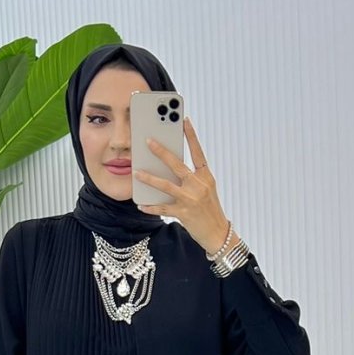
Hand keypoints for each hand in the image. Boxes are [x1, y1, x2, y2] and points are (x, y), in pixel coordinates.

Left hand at [133, 116, 231, 253]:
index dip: (191, 136)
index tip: (184, 120)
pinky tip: (141, 204)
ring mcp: (191, 199)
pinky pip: (162, 208)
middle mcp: (199, 185)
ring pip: (165, 185)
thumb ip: (191, 178)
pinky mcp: (183, 214)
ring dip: (149, 178)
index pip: (198, 152)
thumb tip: (169, 167)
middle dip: (161, 152)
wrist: (217, 234)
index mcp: (206, 177)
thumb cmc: (209, 209)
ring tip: (136, 172)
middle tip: (148, 141)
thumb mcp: (205, 190)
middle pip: (177, 165)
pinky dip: (150, 207)